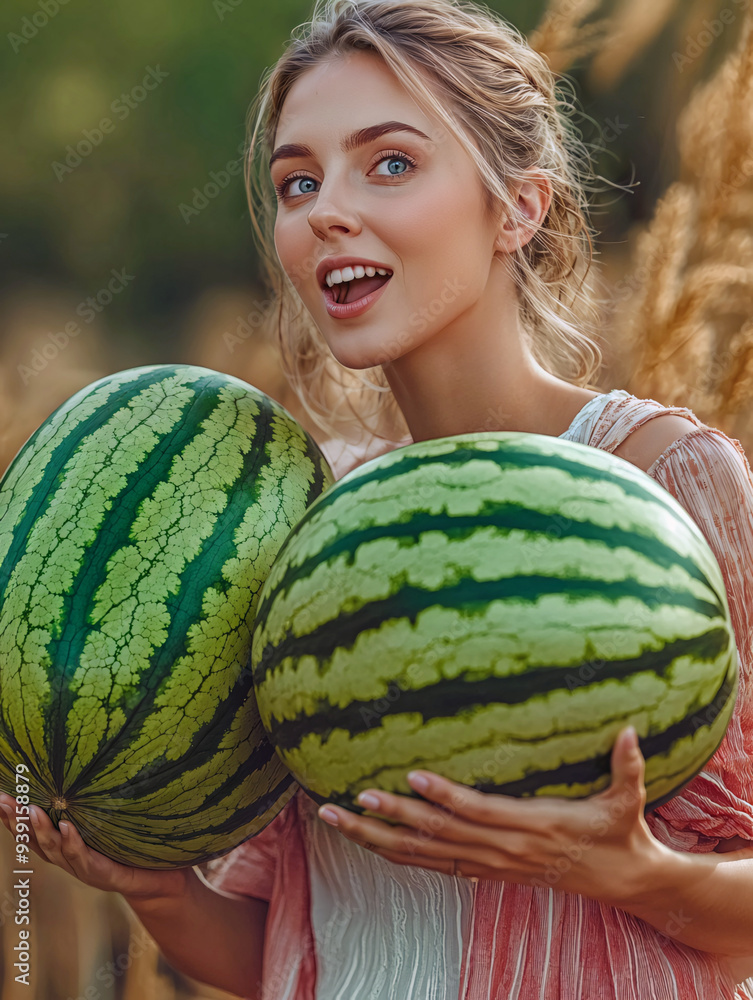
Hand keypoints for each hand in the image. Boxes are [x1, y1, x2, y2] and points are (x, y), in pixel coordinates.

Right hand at [0, 793, 188, 901]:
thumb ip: (94, 804)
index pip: (31, 831)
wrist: (158, 880)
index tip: (0, 797)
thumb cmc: (130, 847)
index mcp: (63, 845)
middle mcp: (67, 858)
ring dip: (40, 830)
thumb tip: (90, 764)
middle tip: (4, 800)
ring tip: (31, 810)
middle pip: (34, 841)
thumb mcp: (108, 824)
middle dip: (17, 822)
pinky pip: (83, 857)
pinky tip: (66, 827)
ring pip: (54, 849)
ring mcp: (82, 867)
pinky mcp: (101, 873)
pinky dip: (72, 842)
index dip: (13, 817)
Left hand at [317, 725, 672, 907]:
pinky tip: (370, 842)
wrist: (623, 881)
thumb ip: (628, 767)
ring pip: (424, 856)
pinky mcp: (487, 872)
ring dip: (378, 840)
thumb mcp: (629, 802)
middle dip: (389, 820)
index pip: (477, 812)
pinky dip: (399, 854)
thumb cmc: (621, 834)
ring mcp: (491, 865)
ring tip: (337, 821)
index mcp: (530, 828)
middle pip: (436, 837)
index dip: (443, 798)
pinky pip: (434, 866)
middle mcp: (503, 850)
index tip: (409, 778)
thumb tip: (631, 730)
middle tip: (347, 802)